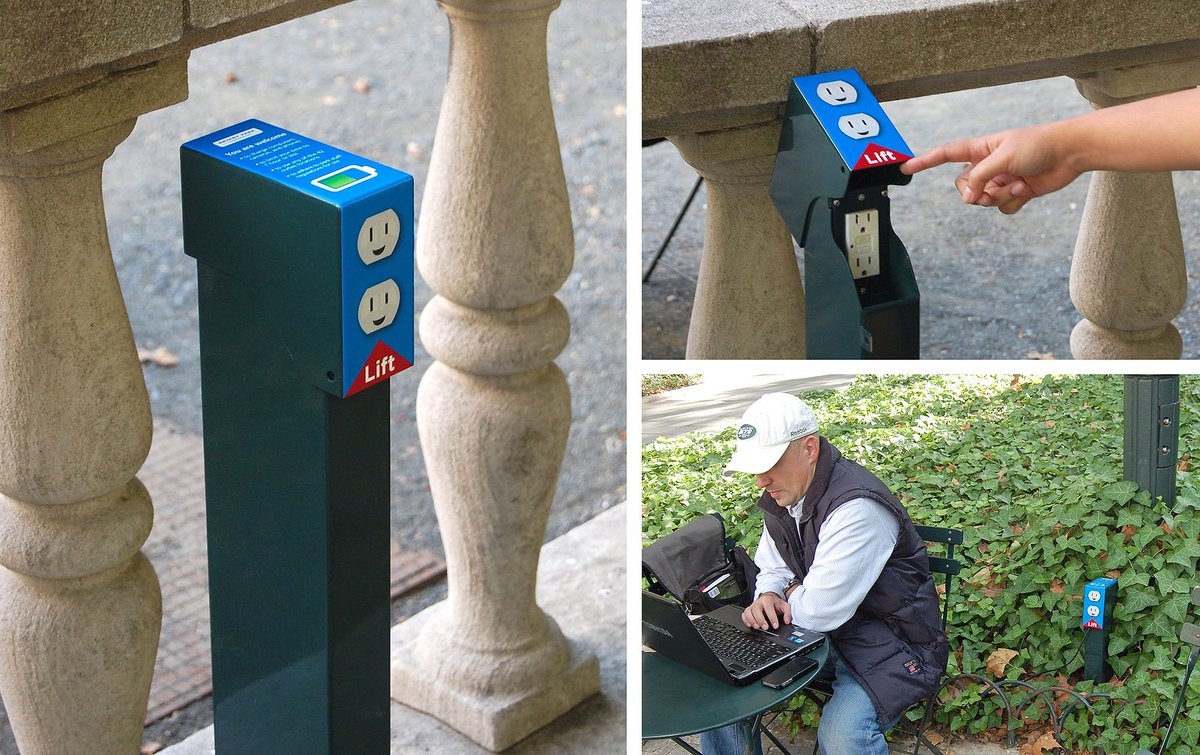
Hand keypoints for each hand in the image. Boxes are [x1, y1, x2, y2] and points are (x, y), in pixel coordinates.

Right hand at [742, 592, 791, 630]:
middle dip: (760, 620)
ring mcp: (752, 606)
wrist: (769, 598)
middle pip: (756, 610)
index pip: (768, 608)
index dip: (772, 618)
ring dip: (752, 620)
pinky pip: (744, 614)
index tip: (775, 625)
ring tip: (757, 627)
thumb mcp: (784, 606)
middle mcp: (758, 602)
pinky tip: (750, 625)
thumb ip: (787, 613)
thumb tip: (787, 621)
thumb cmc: (776, 603)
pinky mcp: (748, 610)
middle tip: (766, 627)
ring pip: (748, 612)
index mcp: (768, 600)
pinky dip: (746, 620)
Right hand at [901, 123, 1081, 213]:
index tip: (906, 168)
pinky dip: (1014, 202)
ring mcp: (1000, 180)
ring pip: (983, 201)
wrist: (1070, 153)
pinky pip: (1002, 208)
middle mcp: (987, 165)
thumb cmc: (1038, 146)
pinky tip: (1028, 189)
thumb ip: (980, 178)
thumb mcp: (1003, 158)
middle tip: (993, 189)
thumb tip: (967, 200)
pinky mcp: (1015, 192)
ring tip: (1020, 183)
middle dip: (977, 192)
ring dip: (1001, 196)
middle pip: (963, 187)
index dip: (925, 161)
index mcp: (981, 149)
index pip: (946, 154)